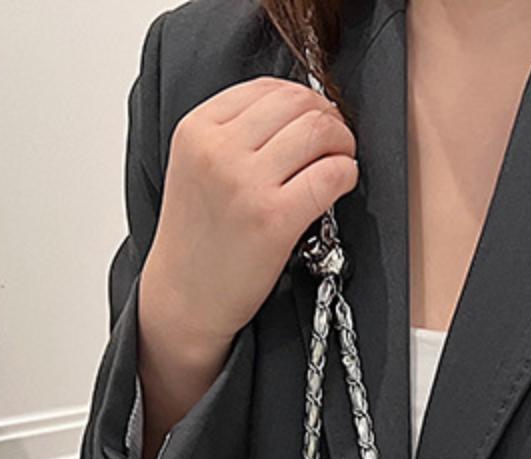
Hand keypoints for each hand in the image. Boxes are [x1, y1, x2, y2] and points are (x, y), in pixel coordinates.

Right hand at [142, 76, 357, 358]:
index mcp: (197, 129)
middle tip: (336, 141)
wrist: (183, 298)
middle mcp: (219, 149)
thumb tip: (298, 114)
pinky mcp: (274, 219)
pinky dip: (347, 173)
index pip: (267, 88)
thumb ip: (234, 135)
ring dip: (342, 143)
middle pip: (298, 104)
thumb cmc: (197, 240)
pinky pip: (330, 175)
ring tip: (340, 163)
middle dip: (328, 118)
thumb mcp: (197, 167)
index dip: (304, 100)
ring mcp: (246, 183)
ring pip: (318, 132)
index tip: (314, 120)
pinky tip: (341, 185)